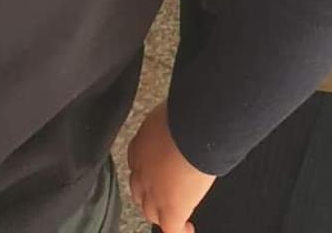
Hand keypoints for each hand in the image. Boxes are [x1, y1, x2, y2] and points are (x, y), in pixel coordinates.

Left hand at [127, 103, 215, 232]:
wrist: (194, 127)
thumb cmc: (186, 111)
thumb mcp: (171, 112)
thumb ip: (171, 123)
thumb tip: (184, 119)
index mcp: (141, 145)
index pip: (137, 163)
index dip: (146, 171)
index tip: (156, 171)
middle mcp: (142, 170)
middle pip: (139, 190)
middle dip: (148, 195)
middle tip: (163, 195)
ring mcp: (155, 192)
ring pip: (150, 212)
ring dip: (160, 214)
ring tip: (172, 215)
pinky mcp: (171, 209)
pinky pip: (171, 229)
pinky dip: (180, 232)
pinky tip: (188, 229)